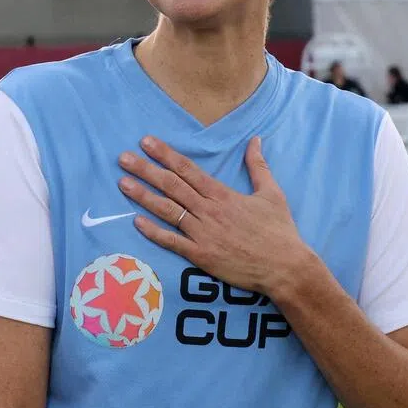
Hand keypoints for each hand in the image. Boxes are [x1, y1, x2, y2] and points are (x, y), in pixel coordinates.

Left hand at [118, 136, 314, 301]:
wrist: (285, 267)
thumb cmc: (280, 231)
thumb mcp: (273, 194)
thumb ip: (259, 166)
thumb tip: (255, 140)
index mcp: (224, 195)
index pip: (189, 170)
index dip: (166, 155)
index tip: (147, 142)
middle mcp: (210, 212)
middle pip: (172, 186)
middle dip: (146, 170)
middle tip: (123, 158)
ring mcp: (204, 234)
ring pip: (168, 211)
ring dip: (143, 196)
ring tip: (123, 183)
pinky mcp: (202, 256)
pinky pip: (172, 242)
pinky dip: (154, 232)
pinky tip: (136, 221)